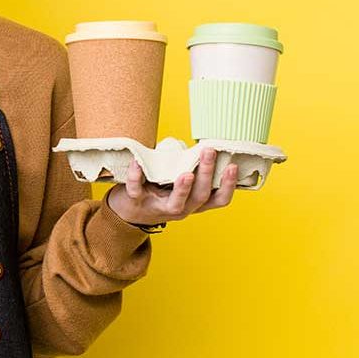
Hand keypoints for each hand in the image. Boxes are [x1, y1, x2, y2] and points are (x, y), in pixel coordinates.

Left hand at [106, 148, 238, 226]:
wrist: (125, 212)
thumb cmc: (158, 192)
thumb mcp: (179, 186)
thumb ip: (191, 169)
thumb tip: (204, 145)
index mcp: (193, 202)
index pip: (218, 200)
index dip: (228, 186)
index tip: (233, 166)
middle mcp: (180, 209)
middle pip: (200, 197)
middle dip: (207, 175)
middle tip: (209, 152)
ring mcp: (158, 207)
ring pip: (176, 203)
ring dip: (183, 188)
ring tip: (187, 173)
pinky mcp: (136, 202)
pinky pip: (136, 190)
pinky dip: (136, 176)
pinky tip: (138, 163)